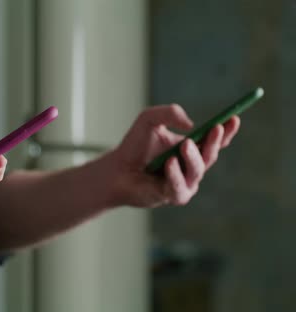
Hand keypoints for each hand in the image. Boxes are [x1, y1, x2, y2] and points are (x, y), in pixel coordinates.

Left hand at [106, 104, 239, 207]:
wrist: (116, 170)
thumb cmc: (134, 145)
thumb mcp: (149, 119)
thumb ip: (169, 113)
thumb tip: (191, 125)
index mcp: (192, 148)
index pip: (215, 140)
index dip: (227, 131)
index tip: (233, 118)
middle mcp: (192, 166)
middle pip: (211, 155)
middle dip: (215, 141)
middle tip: (216, 128)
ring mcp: (186, 182)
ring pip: (198, 170)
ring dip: (193, 157)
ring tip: (185, 145)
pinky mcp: (174, 196)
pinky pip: (180, 186)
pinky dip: (175, 174)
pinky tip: (169, 163)